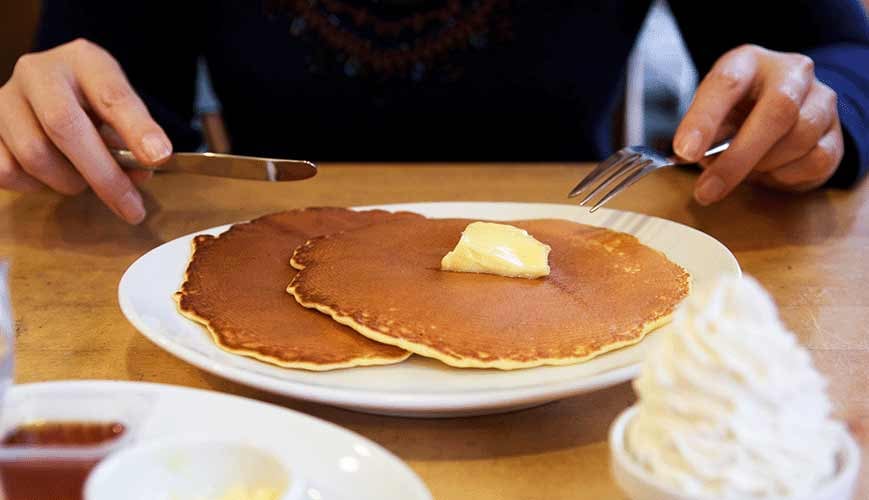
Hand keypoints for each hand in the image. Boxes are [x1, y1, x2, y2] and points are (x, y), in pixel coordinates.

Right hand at [0, 38, 171, 222]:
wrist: (50, 89)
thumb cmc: (91, 102)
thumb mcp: (121, 108)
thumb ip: (135, 137)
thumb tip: (140, 176)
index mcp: (83, 61)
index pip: (111, 94)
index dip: (136, 128)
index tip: (158, 157)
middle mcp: (38, 73)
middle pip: (64, 126)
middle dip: (103, 175)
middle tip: (132, 208)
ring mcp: (5, 99)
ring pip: (34, 154)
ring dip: (69, 182)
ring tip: (86, 180)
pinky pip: (8, 170)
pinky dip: (35, 185)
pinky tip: (52, 176)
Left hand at [673, 44, 842, 204]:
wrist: (790, 110)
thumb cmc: (740, 111)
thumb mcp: (713, 111)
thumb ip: (701, 130)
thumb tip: (686, 156)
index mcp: (749, 62)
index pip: (727, 83)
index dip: (705, 119)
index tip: (685, 151)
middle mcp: (792, 73)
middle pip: (776, 112)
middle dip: (738, 158)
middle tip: (707, 190)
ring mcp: (821, 100)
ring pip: (798, 139)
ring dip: (762, 166)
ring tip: (742, 170)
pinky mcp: (836, 134)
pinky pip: (814, 161)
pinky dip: (785, 175)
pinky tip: (770, 171)